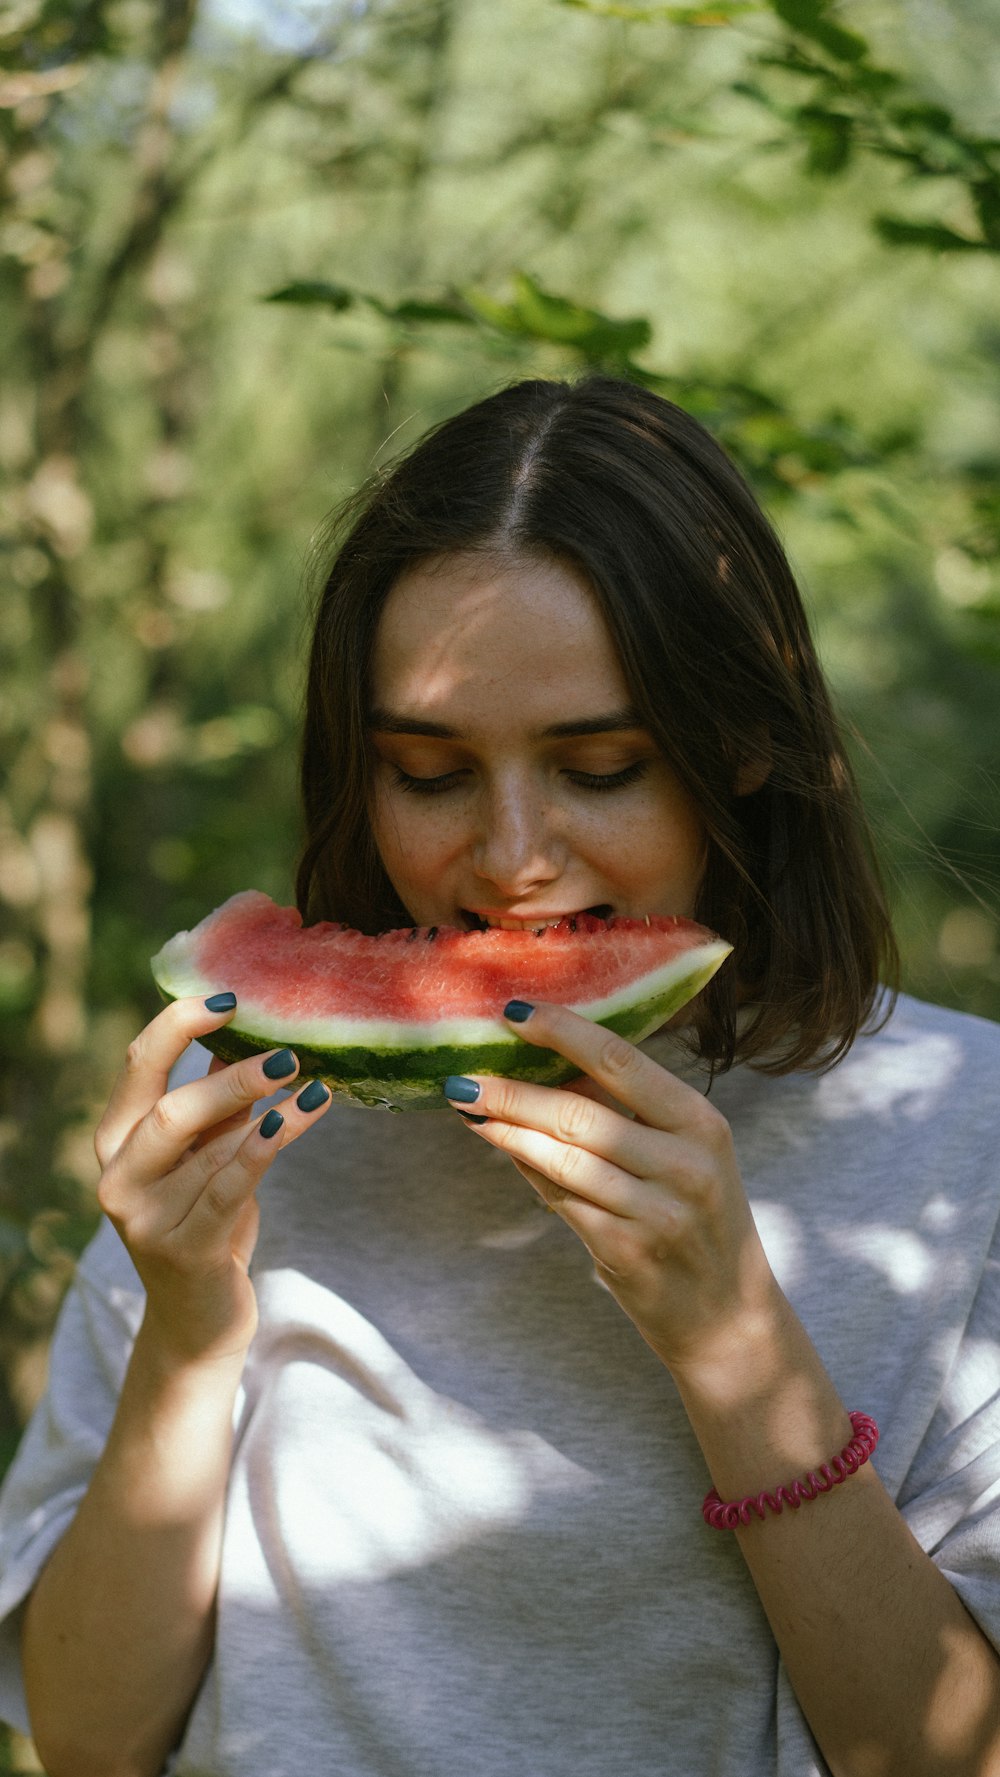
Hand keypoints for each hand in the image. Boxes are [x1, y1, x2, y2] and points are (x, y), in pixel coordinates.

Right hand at [94, 998, 331, 1367]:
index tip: (231, 998)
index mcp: (116, 1138)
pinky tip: (293, 1120)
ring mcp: (145, 1219)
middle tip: (289, 1055)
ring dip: (269, 1112)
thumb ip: (214, 1097)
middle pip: (170, 1107)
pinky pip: (230, 1188)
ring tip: (317, 1089)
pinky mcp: (184, 1250)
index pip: (140, 1064)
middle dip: (232, 1076)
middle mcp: (119, 1177)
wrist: (198, 1315)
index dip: (181, 1023)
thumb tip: (249, 1024)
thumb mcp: (202, 1150)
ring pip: (211, 1149)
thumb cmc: (204, 1215)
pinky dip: (263, 1149)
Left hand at [445, 1002, 779, 1375]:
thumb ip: (625, 1115)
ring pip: (562, 1159)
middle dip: (513, 1092)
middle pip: (580, 1114)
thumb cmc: (696, 1218)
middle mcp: (686, 1164)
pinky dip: (529, 1173)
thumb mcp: (683, 1155)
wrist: (728, 1316)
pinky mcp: (628, 1252)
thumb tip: (539, 1069)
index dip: (564, 1032)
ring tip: (468, 1108)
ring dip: (506, 1132)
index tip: (514, 1013)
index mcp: (700, 1123)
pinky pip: (561, 1202)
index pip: (622, 1062)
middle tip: (464, 1075)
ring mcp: (658, 1212)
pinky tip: (505, 1152)